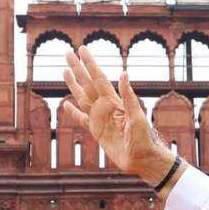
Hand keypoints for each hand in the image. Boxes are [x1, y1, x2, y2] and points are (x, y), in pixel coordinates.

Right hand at [60, 46, 174, 186]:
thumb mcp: (137, 117)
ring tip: (65, 71)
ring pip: (82, 97)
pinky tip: (66, 104)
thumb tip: (123, 74)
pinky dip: (73, 112)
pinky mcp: (96, 131)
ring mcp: (100, 118)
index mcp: (114, 102)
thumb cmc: (143, 139)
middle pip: (88, 84)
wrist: (141, 159)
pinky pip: (81, 119)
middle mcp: (105, 107)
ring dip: (73, 84)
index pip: (99, 78)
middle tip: (68, 53)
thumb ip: (128, 97)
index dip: (90, 64)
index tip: (82, 49)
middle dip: (78, 68)